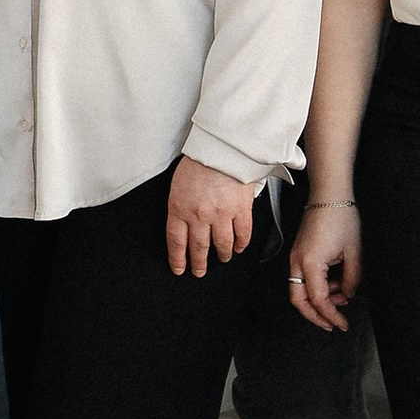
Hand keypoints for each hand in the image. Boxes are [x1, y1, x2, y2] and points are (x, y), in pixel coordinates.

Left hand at [164, 156, 257, 273]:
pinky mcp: (241, 210)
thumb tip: (182, 223)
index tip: (180, 269)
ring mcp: (222, 215)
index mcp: (180, 208)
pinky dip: (241, 244)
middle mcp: (199, 215)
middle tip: (199, 272)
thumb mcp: (178, 184)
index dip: (178, 259)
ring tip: (222, 258)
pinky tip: (239, 247)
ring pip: (222, 245)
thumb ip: (180, 205)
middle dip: (199, 264)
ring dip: (222, 255)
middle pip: (199, 248)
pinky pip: (242, 235)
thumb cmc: (200, 160)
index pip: (176, 242)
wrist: (222, 147)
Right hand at [286, 197, 360, 329]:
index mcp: (310, 263)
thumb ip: (352, 279)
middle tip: (332, 323)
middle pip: (298, 301)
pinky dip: (317, 287)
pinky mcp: (299, 253)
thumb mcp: (354, 252)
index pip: (319, 300)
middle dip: (315, 316)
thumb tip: (347, 294)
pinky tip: (334, 284)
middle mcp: (297, 261)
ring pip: (299, 291)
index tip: (342, 324)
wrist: (329, 196)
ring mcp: (296, 257)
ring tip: (341, 297)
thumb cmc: (340, 217)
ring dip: (319, 300)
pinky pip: (303, 278)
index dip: (331, 315)